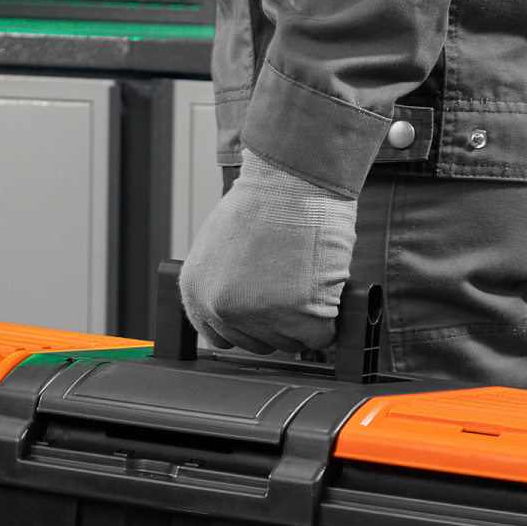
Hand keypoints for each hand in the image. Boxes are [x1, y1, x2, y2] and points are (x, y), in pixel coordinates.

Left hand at [179, 149, 357, 353]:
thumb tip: (235, 310)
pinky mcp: (302, 318)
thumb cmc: (263, 202)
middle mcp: (224, 310)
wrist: (294, 180)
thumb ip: (219, 283)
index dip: (245, 326)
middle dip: (276, 323)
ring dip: (303, 321)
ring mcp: (262, 317)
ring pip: (290, 344)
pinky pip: (321, 339)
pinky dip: (329, 320)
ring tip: (305, 281)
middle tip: (289, 290)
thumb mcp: (218, 245)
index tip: (261, 315)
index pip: (220, 338)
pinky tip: (323, 290)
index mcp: (197, 293)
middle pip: (257, 343)